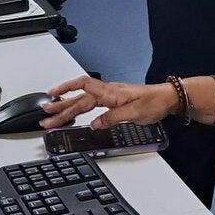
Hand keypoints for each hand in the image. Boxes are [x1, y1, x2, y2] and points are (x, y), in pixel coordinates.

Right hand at [39, 76, 179, 129]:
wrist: (168, 98)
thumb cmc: (154, 102)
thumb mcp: (134, 113)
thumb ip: (112, 118)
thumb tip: (94, 123)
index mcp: (110, 93)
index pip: (83, 91)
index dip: (66, 93)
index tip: (52, 99)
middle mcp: (108, 92)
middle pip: (79, 97)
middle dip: (61, 105)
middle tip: (46, 114)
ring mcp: (111, 95)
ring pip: (84, 99)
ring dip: (68, 105)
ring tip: (54, 111)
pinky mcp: (115, 100)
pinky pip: (92, 101)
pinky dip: (81, 104)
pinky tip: (77, 110)